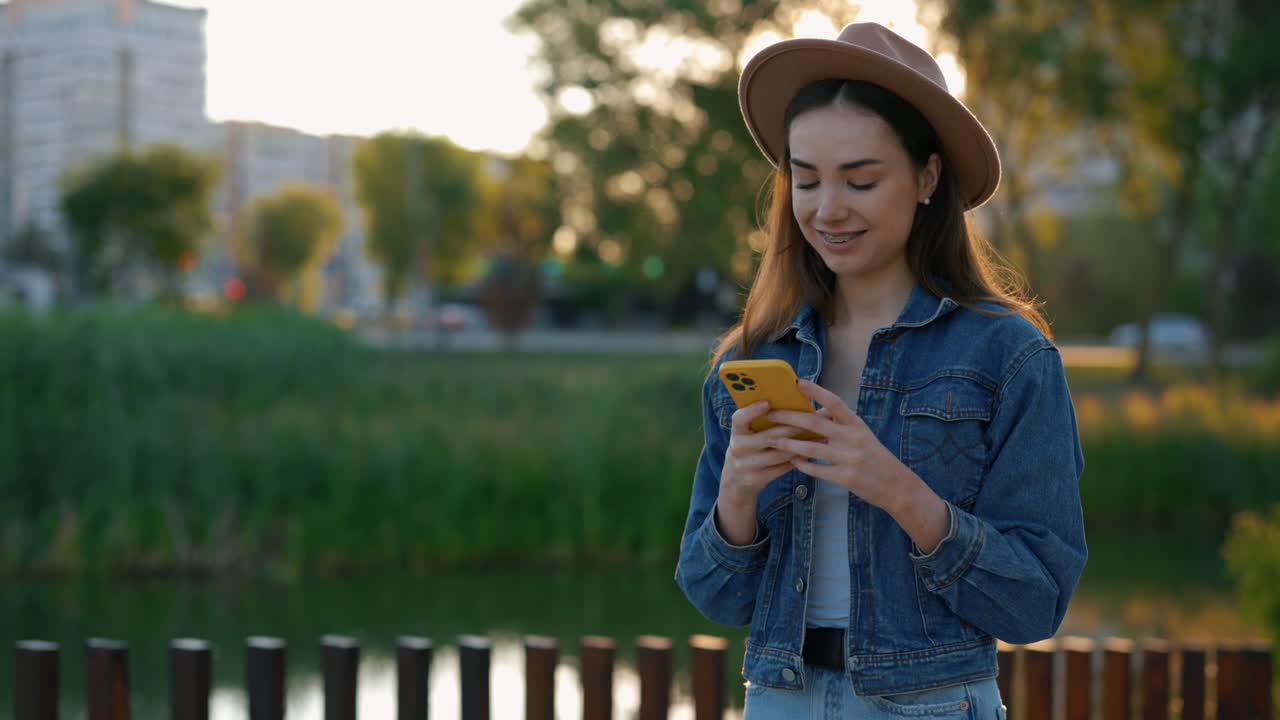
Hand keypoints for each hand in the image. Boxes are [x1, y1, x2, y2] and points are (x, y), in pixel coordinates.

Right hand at [715, 401, 804, 544]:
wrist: (737, 479)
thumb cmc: (752, 447)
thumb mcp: (750, 434)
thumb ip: (765, 420)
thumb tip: (795, 402)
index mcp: (737, 431)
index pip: (739, 418)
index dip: (752, 410)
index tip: (768, 403)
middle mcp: (737, 448)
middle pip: (767, 437)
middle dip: (791, 428)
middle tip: (812, 420)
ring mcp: (744, 465)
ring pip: (777, 454)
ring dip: (799, 446)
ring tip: (818, 437)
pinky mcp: (754, 479)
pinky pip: (780, 468)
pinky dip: (796, 460)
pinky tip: (809, 453)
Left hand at [765, 380, 949, 552]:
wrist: (896, 486)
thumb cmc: (875, 457)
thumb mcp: (862, 435)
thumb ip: (841, 424)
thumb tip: (815, 412)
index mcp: (857, 424)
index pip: (834, 402)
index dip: (816, 391)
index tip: (797, 382)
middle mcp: (853, 438)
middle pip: (815, 424)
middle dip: (789, 417)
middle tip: (770, 414)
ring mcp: (849, 458)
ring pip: (811, 448)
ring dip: (788, 444)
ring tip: (770, 440)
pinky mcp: (846, 478)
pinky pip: (817, 469)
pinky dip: (802, 465)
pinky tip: (791, 462)